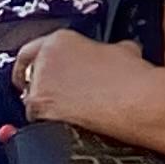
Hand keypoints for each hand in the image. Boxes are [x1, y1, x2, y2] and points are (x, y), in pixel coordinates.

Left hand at [10, 29, 135, 131]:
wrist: (135, 101)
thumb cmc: (131, 78)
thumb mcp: (123, 50)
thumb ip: (106, 49)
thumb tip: (114, 54)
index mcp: (61, 40)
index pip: (31, 50)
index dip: (32, 63)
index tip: (33, 71)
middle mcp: (45, 60)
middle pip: (28, 75)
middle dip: (38, 85)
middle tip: (55, 94)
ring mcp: (41, 86)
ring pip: (31, 98)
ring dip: (45, 105)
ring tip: (69, 112)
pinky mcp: (41, 110)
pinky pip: (36, 119)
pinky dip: (48, 123)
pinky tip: (69, 122)